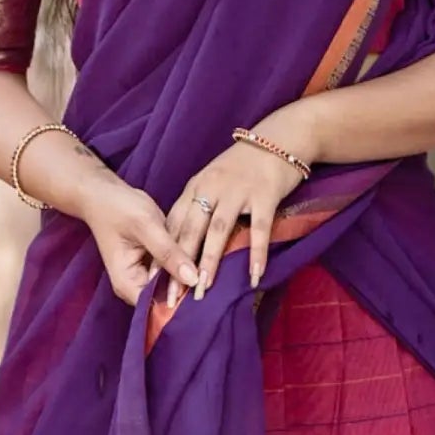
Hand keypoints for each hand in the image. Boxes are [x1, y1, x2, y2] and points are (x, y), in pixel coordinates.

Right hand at [74, 170, 203, 312]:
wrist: (104, 193)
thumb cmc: (118, 208)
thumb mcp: (146, 226)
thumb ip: (169, 253)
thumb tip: (194, 279)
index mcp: (127, 283)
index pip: (157, 307)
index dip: (181, 302)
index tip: (205, 293)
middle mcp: (134, 286)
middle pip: (166, 298)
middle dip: (188, 290)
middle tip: (214, 281)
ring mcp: (142, 276)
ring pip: (171, 285)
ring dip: (188, 277)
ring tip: (212, 272)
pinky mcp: (151, 265)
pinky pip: (171, 271)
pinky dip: (183, 265)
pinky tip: (202, 259)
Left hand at [166, 128, 309, 294]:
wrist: (280, 138)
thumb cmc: (244, 165)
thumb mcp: (213, 180)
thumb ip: (198, 206)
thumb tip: (184, 242)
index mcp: (196, 186)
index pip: (174, 224)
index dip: (163, 253)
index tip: (154, 282)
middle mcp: (212, 188)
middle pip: (191, 231)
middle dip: (180, 265)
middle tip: (172, 297)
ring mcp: (238, 191)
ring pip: (219, 230)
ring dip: (210, 262)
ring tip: (204, 290)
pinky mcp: (264, 195)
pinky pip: (259, 229)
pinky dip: (256, 253)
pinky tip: (254, 276)